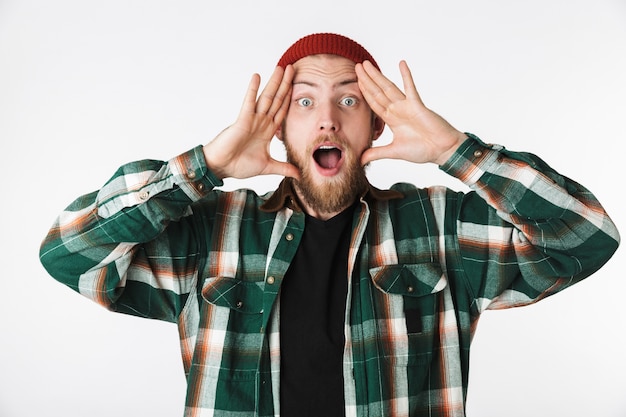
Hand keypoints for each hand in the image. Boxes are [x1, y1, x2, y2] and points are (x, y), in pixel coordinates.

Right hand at [203, 65, 299, 179]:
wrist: (222, 168)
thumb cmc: (239, 165)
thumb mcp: (268, 167)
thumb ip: (283, 168)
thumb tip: (299, 175)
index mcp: (267, 131)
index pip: (282, 111)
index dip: (290, 99)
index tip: (299, 86)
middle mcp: (261, 122)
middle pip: (276, 99)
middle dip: (285, 84)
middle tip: (293, 68)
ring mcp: (252, 119)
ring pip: (266, 98)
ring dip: (274, 83)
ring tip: (280, 67)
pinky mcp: (242, 120)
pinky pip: (249, 103)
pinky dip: (253, 90)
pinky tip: (257, 76)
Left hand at [356, 60, 466, 165]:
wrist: (442, 151)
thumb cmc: (422, 150)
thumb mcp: (394, 152)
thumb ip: (376, 153)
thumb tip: (359, 161)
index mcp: (392, 119)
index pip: (374, 103)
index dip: (364, 93)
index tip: (354, 82)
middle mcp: (397, 110)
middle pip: (378, 92)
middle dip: (366, 80)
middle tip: (357, 66)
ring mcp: (407, 106)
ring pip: (388, 88)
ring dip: (377, 76)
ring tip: (367, 65)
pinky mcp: (418, 106)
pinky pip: (410, 88)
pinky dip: (406, 76)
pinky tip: (401, 63)